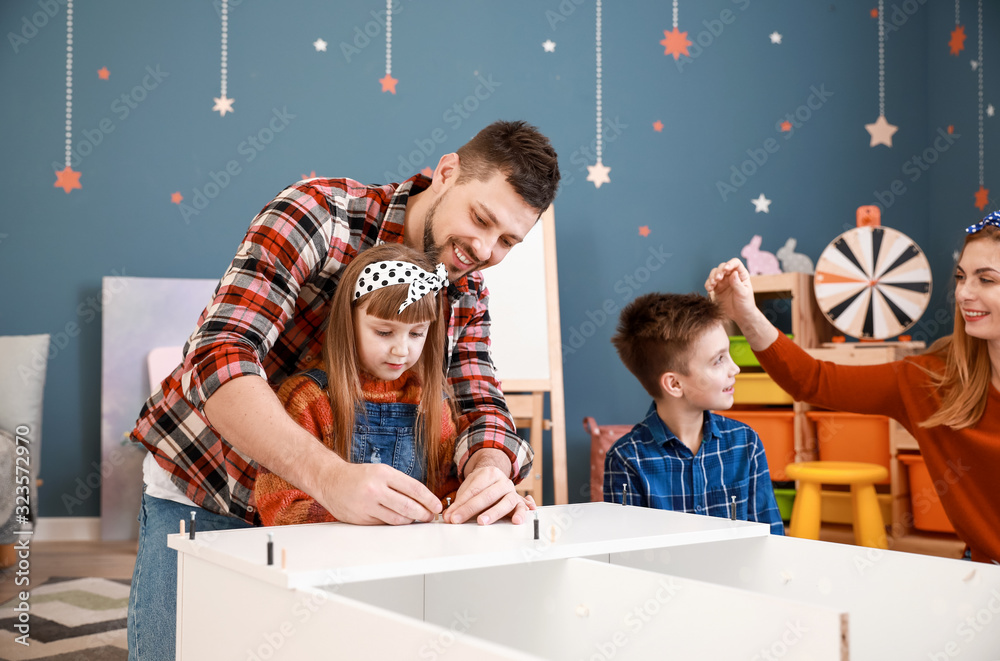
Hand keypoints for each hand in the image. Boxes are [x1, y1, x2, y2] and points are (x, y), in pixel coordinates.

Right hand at [319, 461, 441, 525]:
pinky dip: (394, 523)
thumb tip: (422, 499)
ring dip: (410, 521)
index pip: (414, 488)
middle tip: (430, 516)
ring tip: (416, 519)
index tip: (437, 506)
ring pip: (397, 518)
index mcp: (383, 474)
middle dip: (423, 513)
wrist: (331, 481)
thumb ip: (399, 484)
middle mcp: (375, 488)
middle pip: (408, 506)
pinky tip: (399, 520)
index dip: (429, 499)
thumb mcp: (381, 471)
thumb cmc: (359, 476)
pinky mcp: (361, 518)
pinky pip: (384, 524)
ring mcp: (367, 505)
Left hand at [444, 450, 534, 524]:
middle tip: (458, 519)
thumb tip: (449, 516)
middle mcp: (502, 481)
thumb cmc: (481, 485)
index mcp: (489, 474)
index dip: (461, 504)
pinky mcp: (519, 502)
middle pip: (487, 495)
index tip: (450, 516)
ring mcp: (512, 491)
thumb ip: (460, 502)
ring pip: (505, 502)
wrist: (496, 477)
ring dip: (493, 513)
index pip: (473, 490)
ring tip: (482, 521)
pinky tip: (516, 521)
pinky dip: (520, 514)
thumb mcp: (469, 488)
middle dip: (470, 509)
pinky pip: (522, 508)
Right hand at [705, 258, 756, 322]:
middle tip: (718, 279)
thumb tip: (733, 273)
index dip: (730, 264)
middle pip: (722, 267)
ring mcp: (723, 282)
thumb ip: (737, 283)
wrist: (740, 315)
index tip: (726, 269)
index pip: (735, 263)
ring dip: (712, 277)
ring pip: (714, 273)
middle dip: (719, 271)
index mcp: (741, 274)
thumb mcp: (743, 293)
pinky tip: (709, 289)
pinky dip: (708, 284)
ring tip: (713, 285)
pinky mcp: (717, 288)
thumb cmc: (745, 304)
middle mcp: (731, 276)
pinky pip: (710, 283)